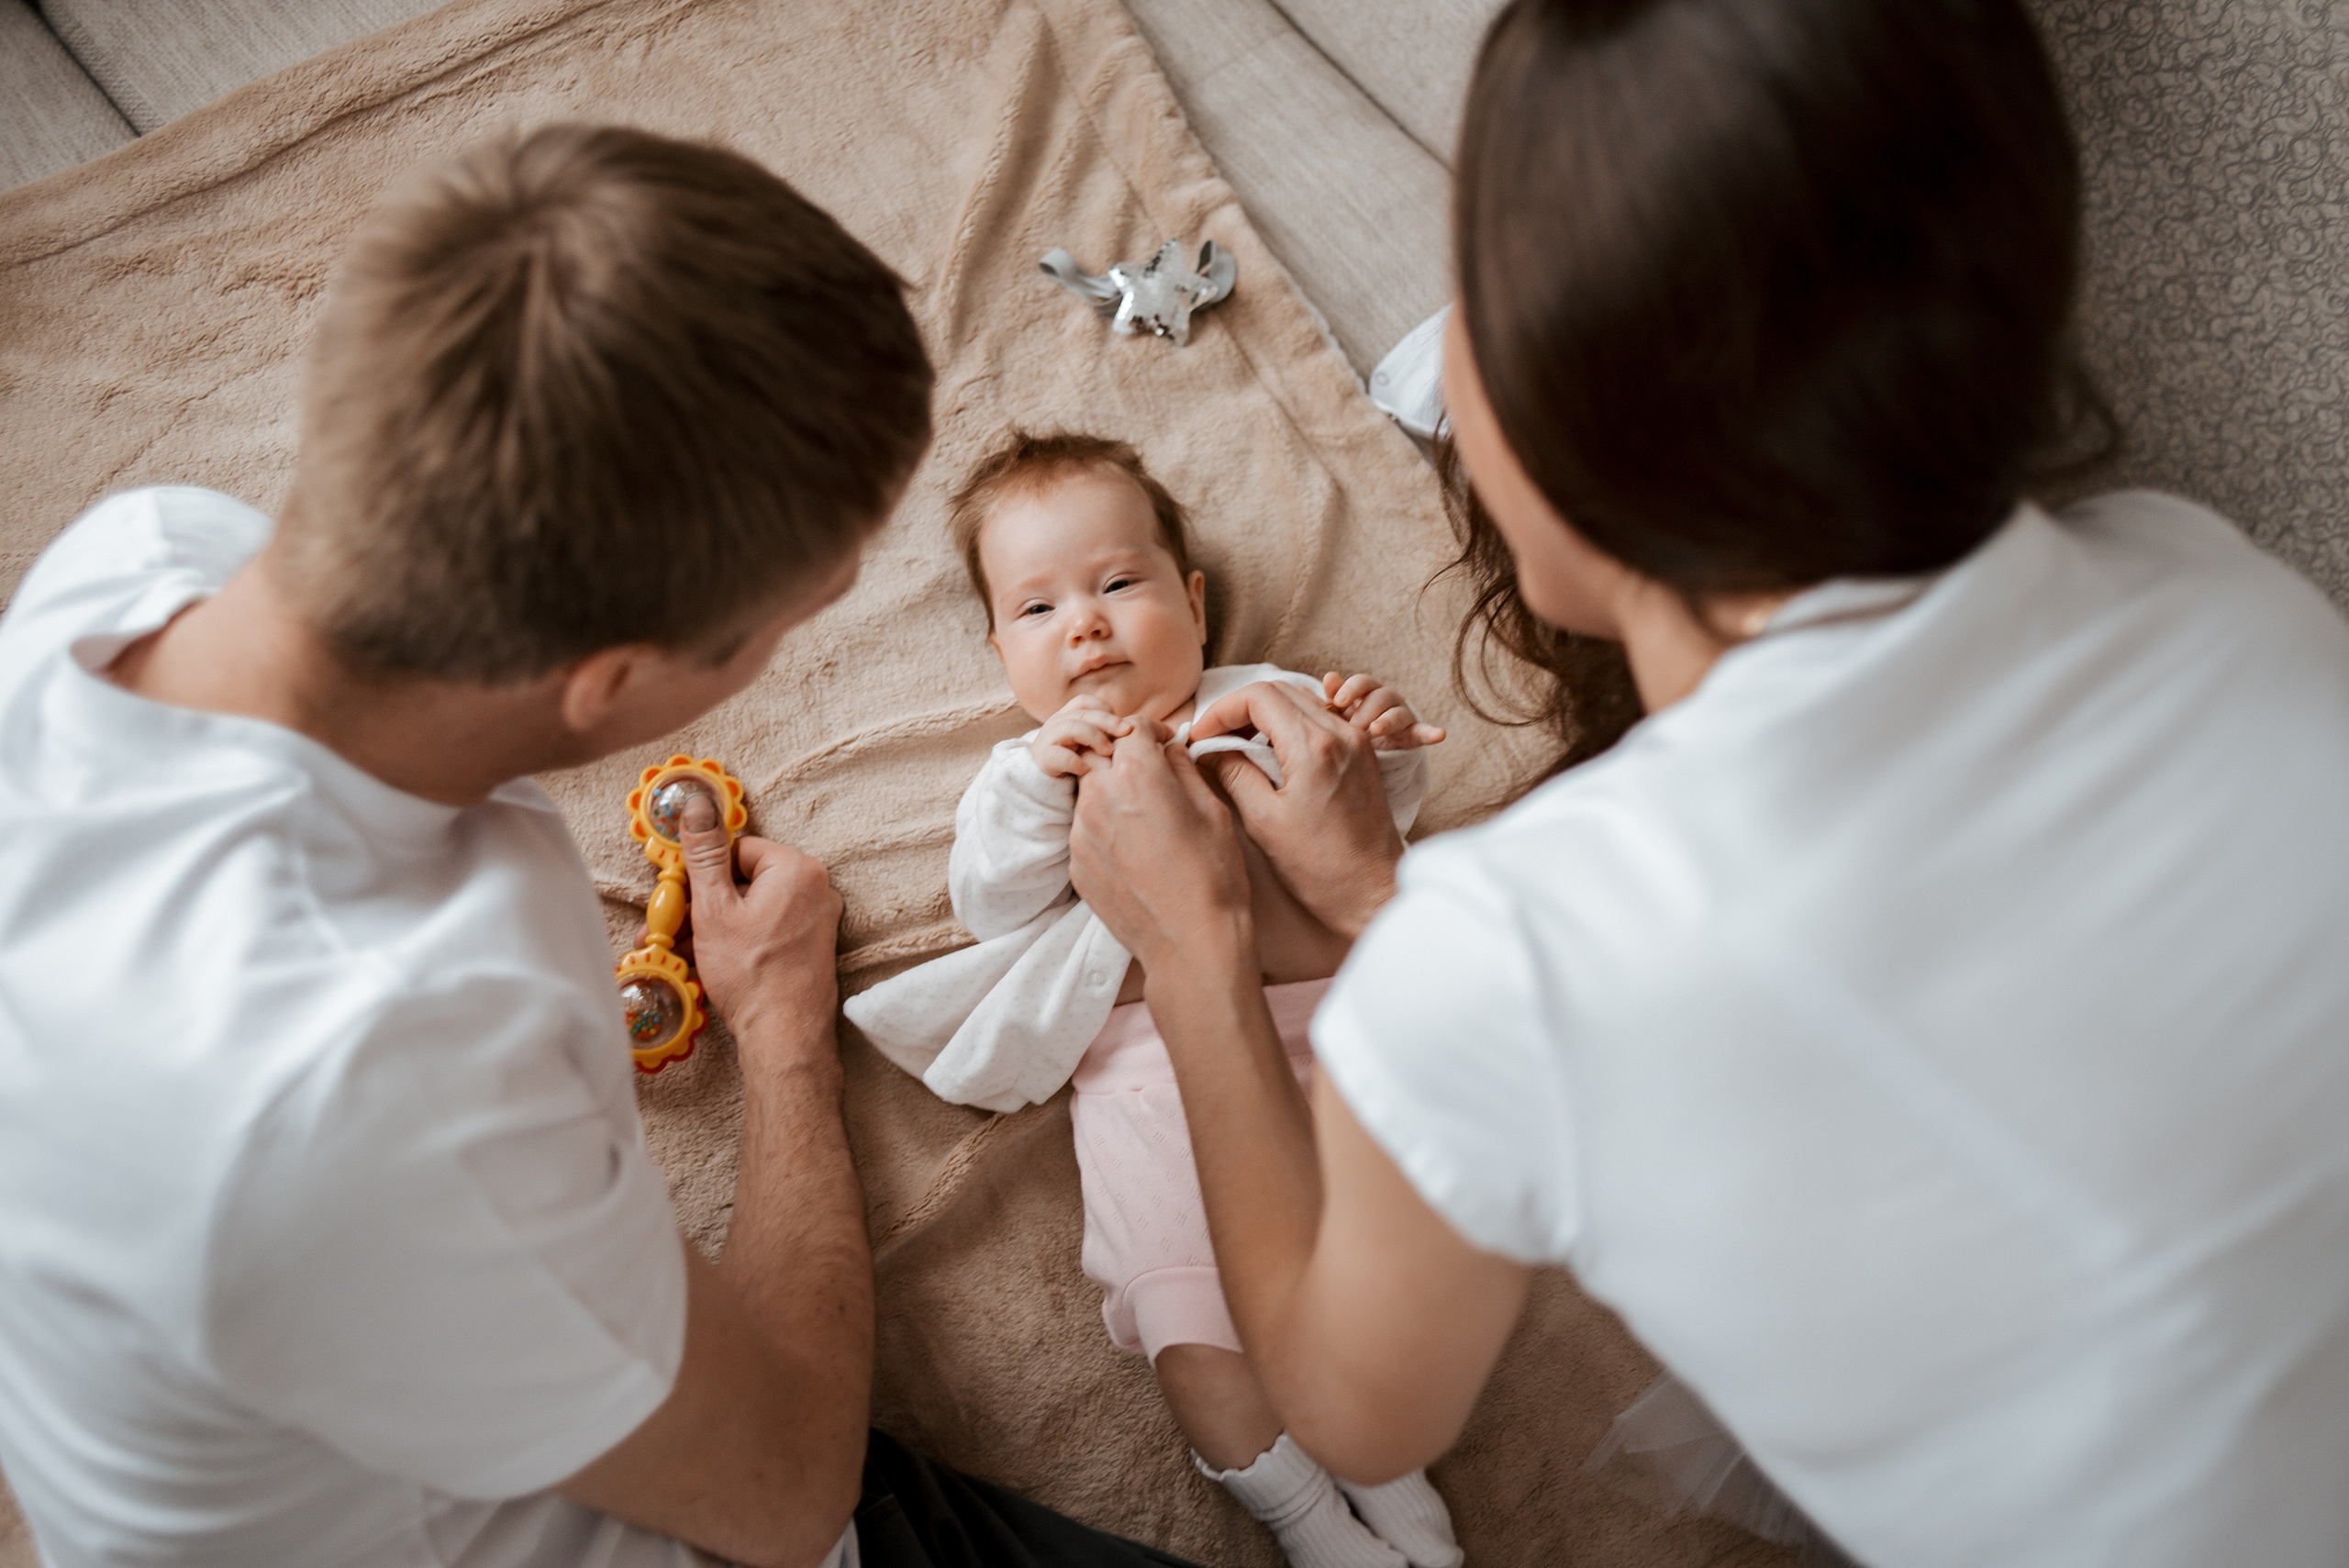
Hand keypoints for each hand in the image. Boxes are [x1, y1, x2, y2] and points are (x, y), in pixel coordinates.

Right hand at [676, 791, 843, 1064]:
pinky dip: (741, 940)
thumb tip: (699, 806)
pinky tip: (715, 962)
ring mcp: (819, 919)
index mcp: (797, 868)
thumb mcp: (714, 907)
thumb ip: (705, 854)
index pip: (738, 849)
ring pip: (755, 908)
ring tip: (688, 950)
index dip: (705, 873)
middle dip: (707, 902)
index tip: (682, 896)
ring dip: (718, 925)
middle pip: (746, 879)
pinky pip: (769, 929)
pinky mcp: (814, 945)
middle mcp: (817, 888)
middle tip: (678, 925)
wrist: (784, 1034)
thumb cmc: (751, 973)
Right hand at [1030, 697, 1131, 777]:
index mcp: (1066, 716)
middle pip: (1083, 714)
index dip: (1104, 708)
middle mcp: (1055, 724)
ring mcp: (1047, 740)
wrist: (1042, 785)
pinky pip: (1059, 755)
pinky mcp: (1043, 760)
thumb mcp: (1087, 745)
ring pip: (1072, 727)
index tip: (1121, 724)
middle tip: (1127, 732)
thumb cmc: (1073, 763)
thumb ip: (1104, 735)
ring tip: (1109, 752)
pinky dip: (1076, 762)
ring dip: (1094, 737)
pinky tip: (1088, 770)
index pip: (1084, 702)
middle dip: (1109, 721)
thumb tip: (1134, 732)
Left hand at [1069, 721, 1255, 981]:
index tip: (1162, 742)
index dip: (1151, 730)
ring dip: (1111, 792)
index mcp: (1138, 775)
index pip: (1132, 727)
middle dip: (1121, 756)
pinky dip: (1104, 828)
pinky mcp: (1076, 863)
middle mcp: (1100, 796)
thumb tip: (1168, 751)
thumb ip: (1183, 770)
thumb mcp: (1212, 811)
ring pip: (1088, 791)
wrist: (1190, 943)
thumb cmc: (1213, 877)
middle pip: (1099, 754)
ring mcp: (1081, 832)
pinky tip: (1133, 851)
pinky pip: (1085, 829)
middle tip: (1148, 773)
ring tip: (1143, 818)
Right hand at [1189, 681, 1404, 937]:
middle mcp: (1340, 733)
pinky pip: (1321, 718)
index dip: (1221, 711)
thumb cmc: (1321, 868)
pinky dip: (1290, 723)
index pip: (1258, 696)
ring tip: (1237, 744)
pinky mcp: (1362, 753)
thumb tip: (1211, 750)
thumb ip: (1234, 774)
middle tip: (1214, 738)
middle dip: (1239, 708)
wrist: (1374, 891)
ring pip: (1301, 700)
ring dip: (1265, 713)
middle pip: (1279, 691)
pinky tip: (1271, 752)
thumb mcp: (1265, 821)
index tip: (1201, 737)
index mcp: (1313, 747)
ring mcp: (1356, 740)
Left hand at [1321, 671, 1445, 750]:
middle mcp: (1388, 699)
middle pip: (1380, 697)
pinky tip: (1440, 735)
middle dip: (1365, 712)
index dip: (1351, 689)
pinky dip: (1432, 733)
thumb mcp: (1342, 711)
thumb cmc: (1354, 722)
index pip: (1363, 682)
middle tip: (1353, 728)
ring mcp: (1403, 715)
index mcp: (1369, 691)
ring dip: (1387, 721)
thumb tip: (1329, 676)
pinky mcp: (1414, 734)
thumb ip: (1336, 695)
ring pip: (1397, 714)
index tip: (1338, 702)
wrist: (1372, 748)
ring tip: (1375, 729)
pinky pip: (1424, 732)